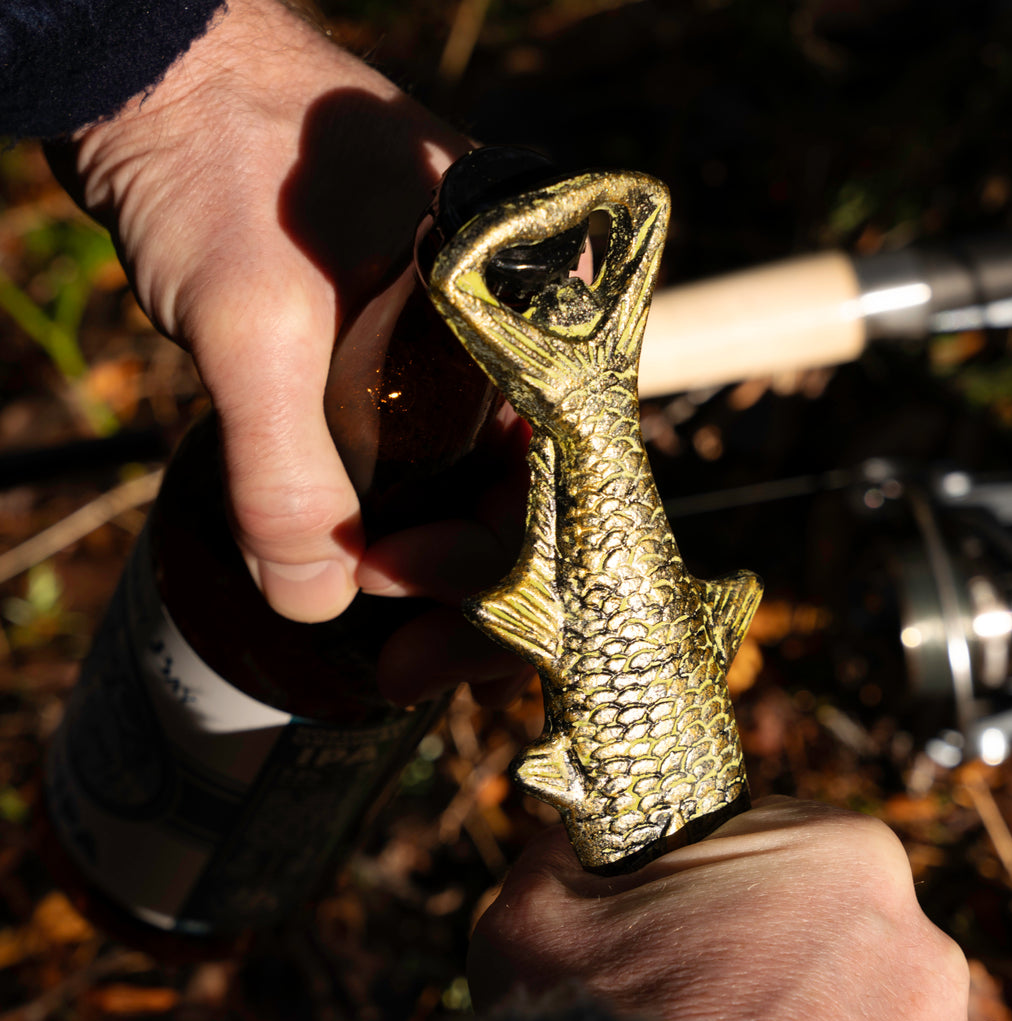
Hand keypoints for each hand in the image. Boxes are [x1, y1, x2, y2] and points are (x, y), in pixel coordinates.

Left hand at [49, 0, 473, 624]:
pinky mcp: (407, 359)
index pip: (564, 465)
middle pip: (535, 490)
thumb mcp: (253, 312)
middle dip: (479, 591)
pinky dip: (409, 531)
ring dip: (444, 575)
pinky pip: (433, 464)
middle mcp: (523, 326)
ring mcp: (467, 344)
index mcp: (534, 296)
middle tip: (406, 669)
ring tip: (394, 654)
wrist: (156, 70)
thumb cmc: (220, 151)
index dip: (508, 560)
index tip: (416, 610)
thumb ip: (284, 464)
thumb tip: (315, 606)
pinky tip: (379, 587)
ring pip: (485, 485)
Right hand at [469, 798, 992, 1020]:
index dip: (709, 883)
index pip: (775, 838)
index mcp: (846, 856)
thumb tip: (577, 835)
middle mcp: (924, 951)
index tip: (667, 930)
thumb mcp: (545, 913)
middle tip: (694, 1016)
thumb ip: (571, 851)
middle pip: (824, 936)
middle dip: (766, 964)